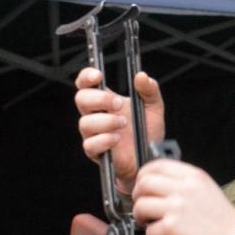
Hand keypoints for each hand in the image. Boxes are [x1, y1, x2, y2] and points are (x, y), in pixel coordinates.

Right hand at [74, 67, 165, 190]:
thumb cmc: (147, 132)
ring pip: (85, 123)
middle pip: (81, 99)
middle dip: (99, 99)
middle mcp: (95, 115)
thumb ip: (149, 90)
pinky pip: (90, 144)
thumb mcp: (154, 108)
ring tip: (123, 124)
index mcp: (104, 101)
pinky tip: (118, 139)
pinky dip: (105, 139)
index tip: (98, 75)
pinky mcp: (95, 152)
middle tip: (118, 103)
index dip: (86, 77)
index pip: (85, 84)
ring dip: (106, 121)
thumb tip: (141, 76)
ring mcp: (92, 134)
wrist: (149, 159)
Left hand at [131, 158, 234, 234]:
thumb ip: (184, 184)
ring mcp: (177, 208)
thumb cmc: (222, 222)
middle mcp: (185, 189)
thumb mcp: (207, 190)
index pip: (158, 165)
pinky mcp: (172, 228)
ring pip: (141, 205)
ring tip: (150, 223)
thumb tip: (157, 185)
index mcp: (194, 177)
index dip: (144, 175)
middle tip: (143, 206)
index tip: (142, 184)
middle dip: (138, 195)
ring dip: (140, 216)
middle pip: (145, 183)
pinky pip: (150, 230)